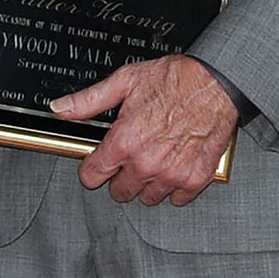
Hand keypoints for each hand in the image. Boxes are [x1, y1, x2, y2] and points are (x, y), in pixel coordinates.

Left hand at [54, 55, 238, 205]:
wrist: (217, 81)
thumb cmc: (176, 78)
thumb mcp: (126, 80)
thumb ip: (89, 100)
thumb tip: (60, 109)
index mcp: (124, 141)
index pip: (91, 177)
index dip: (93, 167)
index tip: (100, 161)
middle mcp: (145, 163)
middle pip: (119, 192)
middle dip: (121, 175)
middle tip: (132, 155)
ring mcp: (171, 174)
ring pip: (147, 197)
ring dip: (148, 182)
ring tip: (155, 158)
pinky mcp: (195, 179)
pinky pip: (176, 199)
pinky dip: (175, 186)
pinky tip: (176, 164)